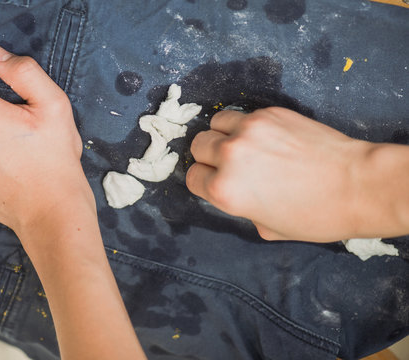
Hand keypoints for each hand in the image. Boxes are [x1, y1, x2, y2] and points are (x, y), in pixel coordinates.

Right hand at [186, 107, 373, 241]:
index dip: (203, 181)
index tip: (214, 180)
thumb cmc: (315, 215)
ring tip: (241, 144)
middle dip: (208, 156)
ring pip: (215, 123)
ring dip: (223, 134)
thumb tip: (236, 191)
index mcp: (225, 191)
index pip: (193, 178)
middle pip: (198, 145)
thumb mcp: (267, 227)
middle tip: (228, 163)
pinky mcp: (269, 113)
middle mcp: (230, 156)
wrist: (356, 185)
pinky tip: (266, 137)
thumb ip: (240, 207)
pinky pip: (243, 115)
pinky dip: (247, 125)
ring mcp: (249, 130)